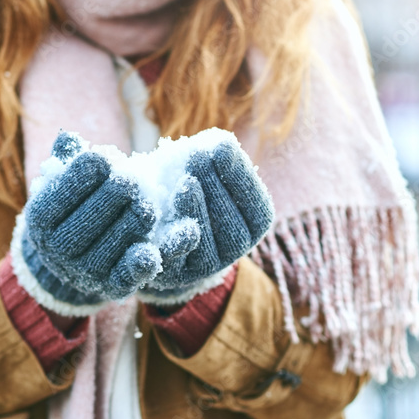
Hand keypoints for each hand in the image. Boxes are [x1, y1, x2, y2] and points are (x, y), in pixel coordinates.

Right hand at [12, 131, 162, 315]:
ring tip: (149, 204)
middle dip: (116, 195)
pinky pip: (127, 275)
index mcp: (40, 219)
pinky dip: (140, 263)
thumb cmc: (71, 209)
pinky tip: (152, 248)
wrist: (70, 261)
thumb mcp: (62, 184)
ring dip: (136, 220)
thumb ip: (66, 161)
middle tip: (134, 181)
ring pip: (115, 241)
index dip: (86, 172)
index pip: (64, 191)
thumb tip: (68, 138)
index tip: (105, 158)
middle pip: (92, 217)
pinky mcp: (111, 288)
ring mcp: (84, 271)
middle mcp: (57, 249)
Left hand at [139, 139, 273, 304]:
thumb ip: (218, 163)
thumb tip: (222, 144)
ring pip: (206, 243)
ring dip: (196, 211)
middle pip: (231, 224)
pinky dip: (173, 238)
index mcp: (253, 224)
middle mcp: (235, 249)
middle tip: (198, 157)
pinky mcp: (174, 274)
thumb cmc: (193, 190)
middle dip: (215, 187)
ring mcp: (205, 265)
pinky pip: (174, 258)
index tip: (223, 145)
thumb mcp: (210, 176)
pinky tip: (166, 211)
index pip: (255, 205)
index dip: (239, 175)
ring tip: (186, 183)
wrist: (163, 230)